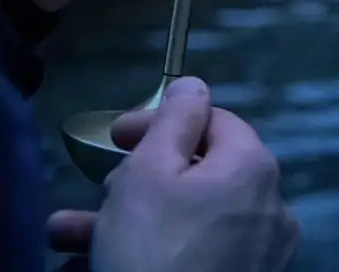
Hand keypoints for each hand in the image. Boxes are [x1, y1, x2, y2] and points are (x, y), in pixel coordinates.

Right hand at [48, 77, 298, 271]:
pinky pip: (194, 251)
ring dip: (128, 215)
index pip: (209, 119)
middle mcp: (268, 206)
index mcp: (252, 166)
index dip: (160, 120)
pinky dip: (151, 246)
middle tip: (102, 183)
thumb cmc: (151, 250)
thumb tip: (193, 84)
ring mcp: (259, 253)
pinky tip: (89, 256)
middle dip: (138, 173)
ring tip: (70, 227)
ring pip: (186, 215)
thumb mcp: (150, 169)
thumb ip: (174, 117)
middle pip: (197, 169)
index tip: (117, 134)